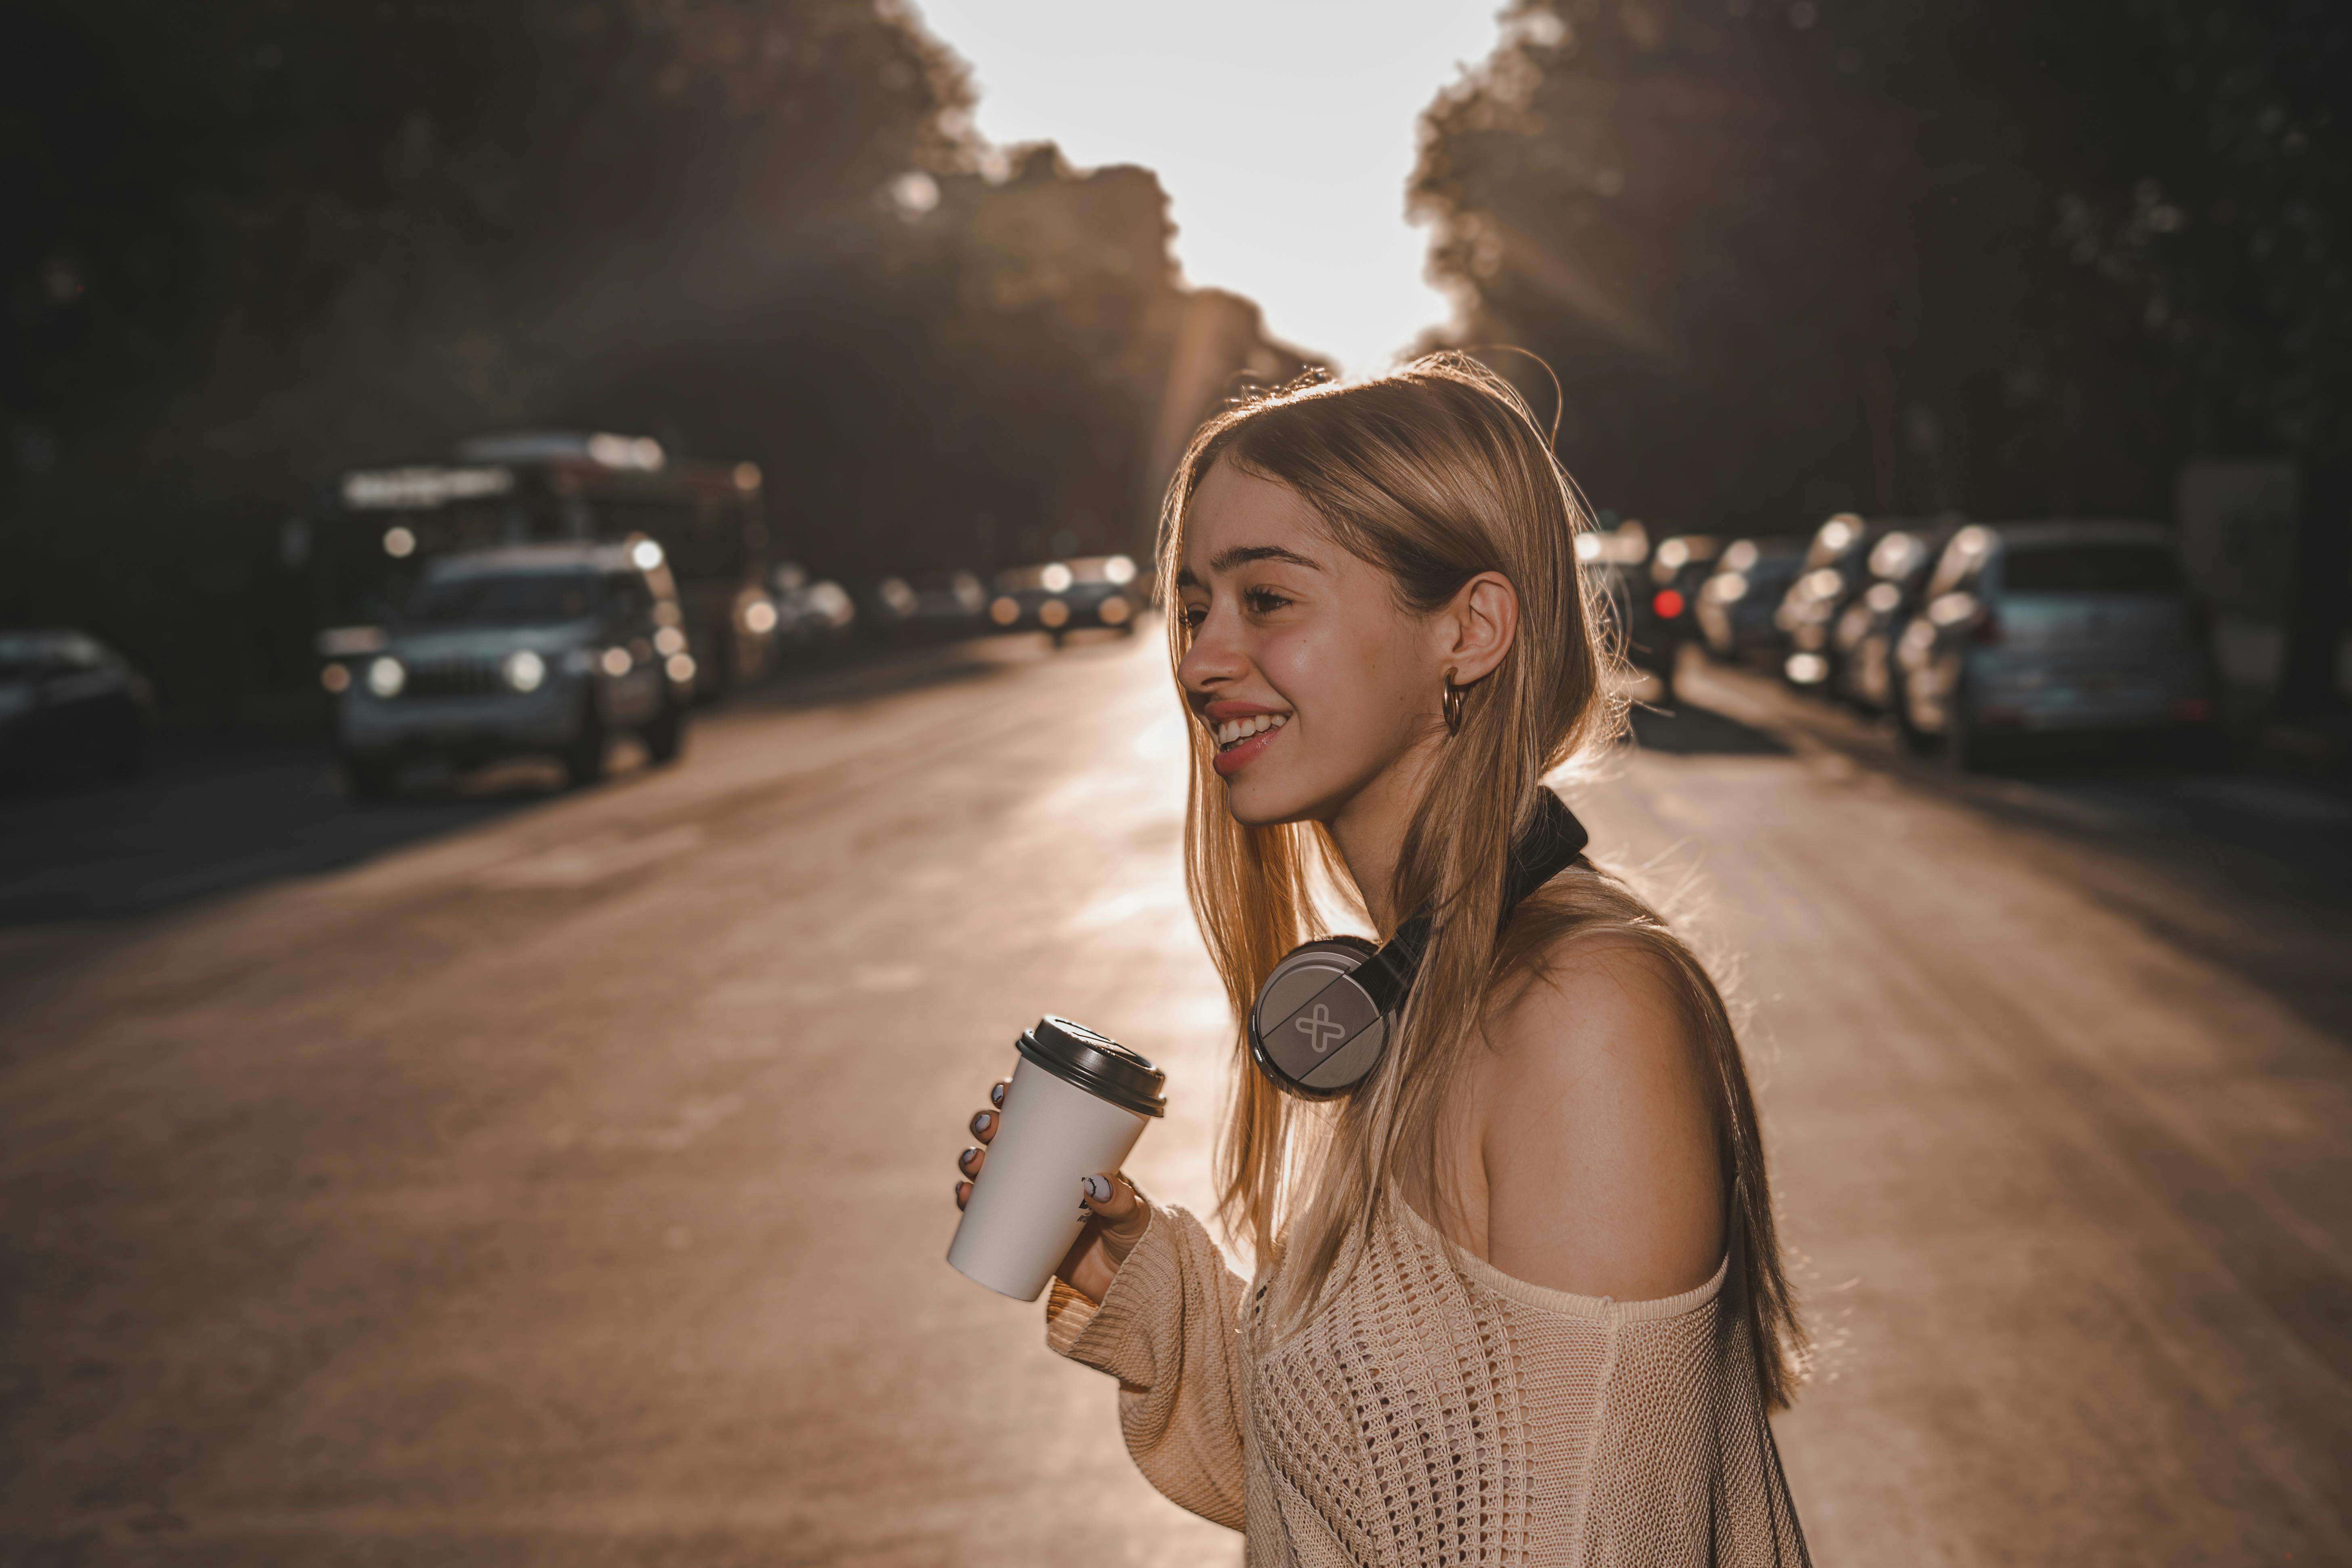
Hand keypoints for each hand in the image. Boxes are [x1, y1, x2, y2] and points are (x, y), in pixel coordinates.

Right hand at [955, 1076, 1149, 1302]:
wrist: (1130, 1282)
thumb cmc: (1138, 1236)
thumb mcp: (1135, 1214)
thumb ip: (1122, 1202)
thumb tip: (1096, 1186)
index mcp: (1073, 1153)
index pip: (1040, 1116)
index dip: (1015, 1100)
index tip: (1004, 1092)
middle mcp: (1045, 1171)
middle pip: (1005, 1138)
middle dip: (987, 1126)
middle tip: (987, 1127)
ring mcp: (1031, 1201)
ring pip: (989, 1172)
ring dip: (972, 1160)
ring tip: (972, 1163)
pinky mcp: (1021, 1233)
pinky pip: (984, 1213)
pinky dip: (969, 1200)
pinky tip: (963, 1193)